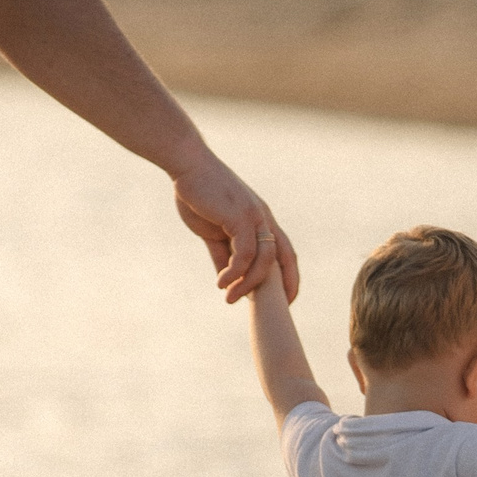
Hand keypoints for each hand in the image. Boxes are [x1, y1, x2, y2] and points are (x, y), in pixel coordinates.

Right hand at [173, 153, 296, 302]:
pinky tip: (221, 282)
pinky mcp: (240, 217)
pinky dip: (234, 272)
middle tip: (274, 311)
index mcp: (261, 220)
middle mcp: (264, 218)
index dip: (289, 276)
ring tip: (229, 298)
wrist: (187, 166)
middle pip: (285, 258)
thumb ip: (222, 253)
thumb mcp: (213, 230)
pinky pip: (245, 254)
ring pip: (264, 261)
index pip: (285, 251)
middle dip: (285, 286)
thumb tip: (225, 278)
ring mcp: (255, 217)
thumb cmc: (198, 194)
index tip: (286, 300)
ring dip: (247, 285)